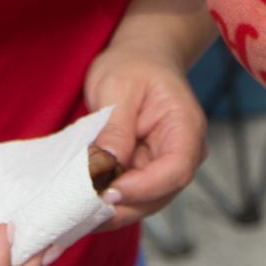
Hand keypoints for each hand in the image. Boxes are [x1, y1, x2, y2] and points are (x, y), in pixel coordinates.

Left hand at [82, 41, 206, 228]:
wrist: (140, 58)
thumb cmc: (133, 65)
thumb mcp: (118, 86)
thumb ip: (116, 126)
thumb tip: (109, 163)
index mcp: (185, 127)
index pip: (176, 169)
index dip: (144, 188)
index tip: (109, 191)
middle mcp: (184, 151)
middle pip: (161, 193)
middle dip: (124, 205)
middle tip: (84, 207)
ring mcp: (165, 164)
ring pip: (145, 201)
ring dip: (115, 208)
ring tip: (80, 208)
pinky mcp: (147, 170)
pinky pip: (132, 193)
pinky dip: (110, 199)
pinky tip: (86, 200)